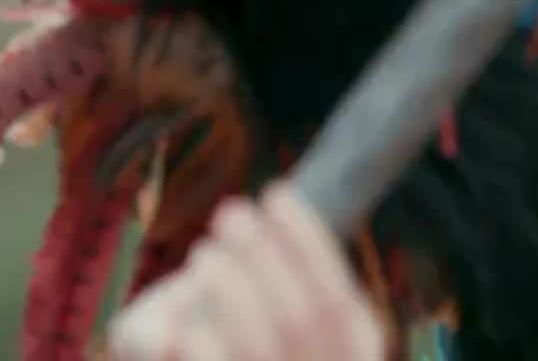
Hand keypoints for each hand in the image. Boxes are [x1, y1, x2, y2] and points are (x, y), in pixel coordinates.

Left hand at [107, 183, 385, 360]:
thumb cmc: (236, 338)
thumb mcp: (263, 307)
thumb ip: (273, 275)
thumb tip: (252, 231)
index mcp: (351, 359)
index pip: (342, 301)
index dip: (310, 242)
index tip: (276, 193)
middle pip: (304, 319)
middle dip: (266, 253)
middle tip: (230, 211)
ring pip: (263, 347)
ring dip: (234, 289)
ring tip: (205, 255)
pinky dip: (204, 346)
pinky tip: (185, 327)